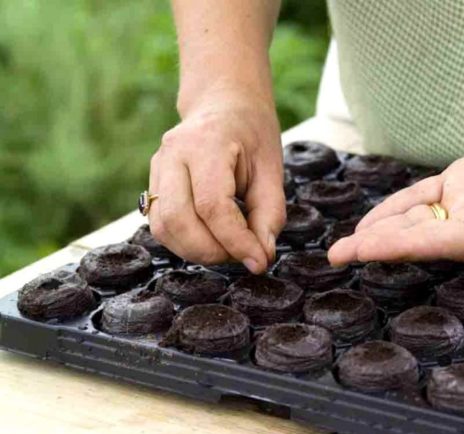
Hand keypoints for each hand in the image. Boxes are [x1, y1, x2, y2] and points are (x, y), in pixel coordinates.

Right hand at [148, 97, 285, 272]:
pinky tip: (211, 240)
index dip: (235, 241)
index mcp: (206, 144)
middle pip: (178, 220)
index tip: (258, 261)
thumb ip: (269, 215)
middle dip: (212, 250)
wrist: (224, 104)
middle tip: (242, 255)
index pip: (212, 206)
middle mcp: (173, 154)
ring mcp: (157, 167)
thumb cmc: (252, 133)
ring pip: (163, 227)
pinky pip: (159, 224)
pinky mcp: (153, 182)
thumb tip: (260, 257)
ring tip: (228, 248)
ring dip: (196, 251)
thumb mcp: (272, 170)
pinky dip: (184, 243)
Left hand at [328, 111, 463, 264]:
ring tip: (342, 246)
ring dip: (378, 231)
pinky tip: (370, 220)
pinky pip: (422, 197)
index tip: (368, 249)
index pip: (442, 242)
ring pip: (414, 221)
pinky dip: (396, 207)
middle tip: (337, 256)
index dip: (403, 245)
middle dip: (378, 246)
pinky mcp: (461, 182)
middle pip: (418, 238)